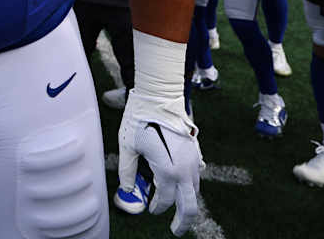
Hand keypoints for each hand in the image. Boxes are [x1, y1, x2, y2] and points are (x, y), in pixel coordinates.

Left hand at [119, 90, 202, 234]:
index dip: (158, 208)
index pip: (166, 201)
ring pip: (195, 190)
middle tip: (176, 230)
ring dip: (187, 202)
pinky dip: (190, 186)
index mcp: (167, 171)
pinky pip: (196, 175)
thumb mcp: (128, 147)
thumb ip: (127, 172)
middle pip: (190, 205)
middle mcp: (185, 169)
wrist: (159, 97)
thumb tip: (127, 190)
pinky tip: (182, 187)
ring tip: (177, 211)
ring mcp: (193, 160)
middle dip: (184, 221)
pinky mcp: (196, 152)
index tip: (152, 211)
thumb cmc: (140, 120)